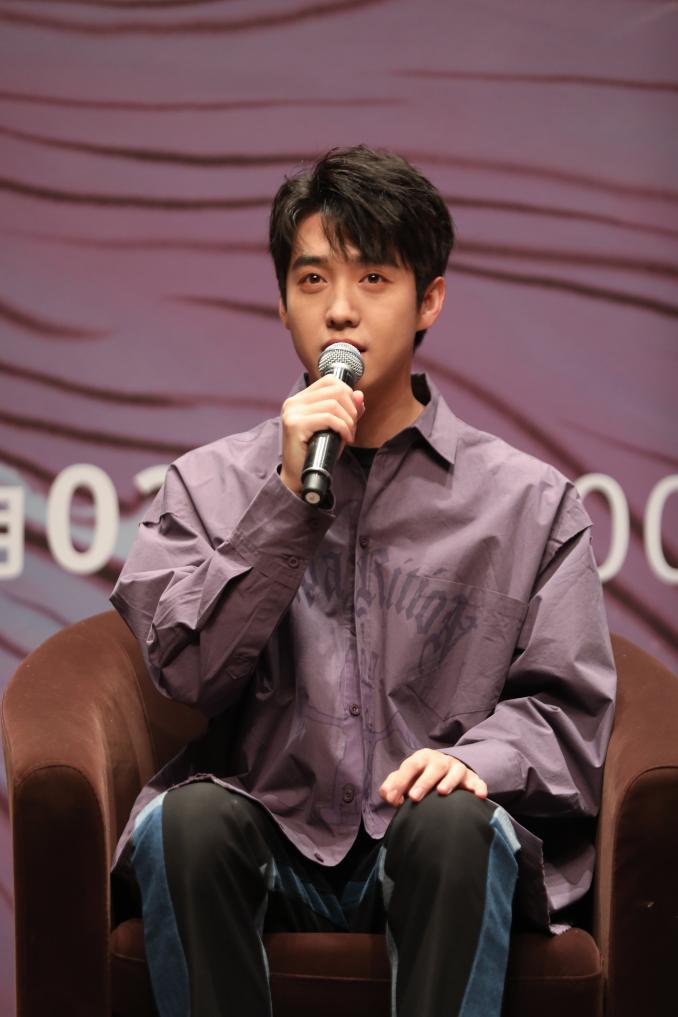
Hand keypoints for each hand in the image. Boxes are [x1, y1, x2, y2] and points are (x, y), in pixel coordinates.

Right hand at [280, 375, 364, 495]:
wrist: (299, 477)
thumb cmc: (318, 453)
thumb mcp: (336, 428)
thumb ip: (347, 411)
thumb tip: (359, 394)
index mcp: (300, 399)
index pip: (330, 380)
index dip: (348, 394)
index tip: (352, 414)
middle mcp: (294, 402)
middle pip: (335, 390)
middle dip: (351, 409)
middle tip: (352, 428)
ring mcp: (292, 412)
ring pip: (333, 404)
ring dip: (349, 421)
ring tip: (348, 435)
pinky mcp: (295, 425)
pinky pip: (328, 418)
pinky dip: (343, 428)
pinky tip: (345, 439)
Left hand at [379, 749, 487, 805]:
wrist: (447, 771)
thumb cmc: (421, 777)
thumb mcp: (407, 778)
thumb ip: (392, 785)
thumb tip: (387, 795)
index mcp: (422, 758)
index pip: (410, 766)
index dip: (401, 781)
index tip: (393, 798)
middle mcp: (440, 761)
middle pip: (433, 768)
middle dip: (423, 782)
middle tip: (414, 797)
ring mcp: (457, 768)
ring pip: (455, 771)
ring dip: (449, 781)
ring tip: (442, 793)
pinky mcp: (471, 778)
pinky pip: (477, 781)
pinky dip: (478, 787)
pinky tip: (479, 796)